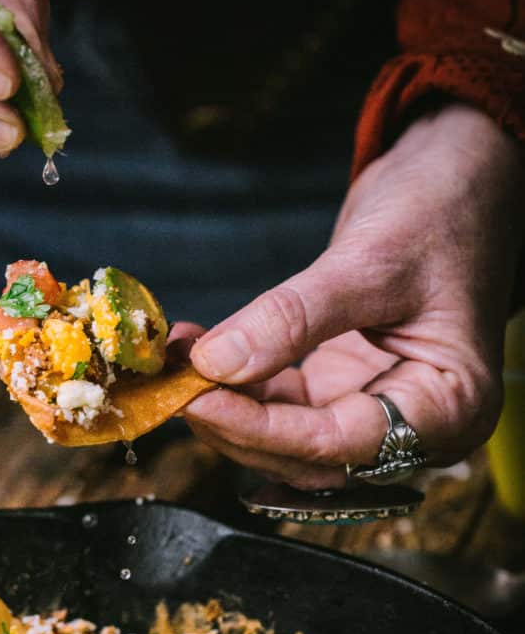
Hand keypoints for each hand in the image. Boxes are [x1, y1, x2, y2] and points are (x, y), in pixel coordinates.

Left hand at [176, 103, 524, 488]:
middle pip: (310, 456)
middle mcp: (416, 426)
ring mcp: (377, 409)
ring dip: (229, 408)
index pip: (340, 444)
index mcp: (448, 408)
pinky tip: (200, 353)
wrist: (458, 177)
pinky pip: (283, 405)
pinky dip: (240, 385)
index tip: (199, 400)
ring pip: (288, 438)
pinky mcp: (344, 389)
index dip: (262, 430)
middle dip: (236, 425)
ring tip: (178, 364)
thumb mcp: (369, 262)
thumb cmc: (442, 211)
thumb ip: (293, 318)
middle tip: (175, 386)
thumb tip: (215, 362)